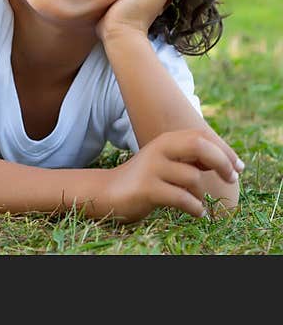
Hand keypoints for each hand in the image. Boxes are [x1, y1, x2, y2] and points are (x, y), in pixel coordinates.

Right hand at [101, 129, 242, 221]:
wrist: (110, 192)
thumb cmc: (146, 178)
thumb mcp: (168, 161)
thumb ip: (191, 157)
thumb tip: (226, 161)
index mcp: (166, 140)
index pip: (201, 135)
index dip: (224, 149)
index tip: (238, 167)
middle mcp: (158, 149)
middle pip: (199, 146)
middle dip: (222, 162)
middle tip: (231, 178)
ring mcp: (151, 168)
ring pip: (193, 178)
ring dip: (203, 194)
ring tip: (199, 203)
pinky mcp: (146, 189)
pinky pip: (182, 199)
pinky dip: (196, 208)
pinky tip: (197, 213)